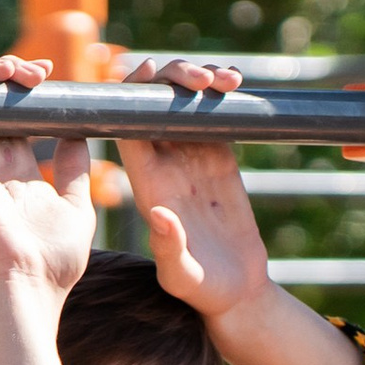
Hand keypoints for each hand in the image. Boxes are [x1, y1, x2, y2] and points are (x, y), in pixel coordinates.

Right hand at [0, 57, 95, 295]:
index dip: (27, 94)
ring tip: (14, 70)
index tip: (49, 79)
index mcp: (15, 175)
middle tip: (38, 73)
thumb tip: (78, 137)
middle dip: (11, 76)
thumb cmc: (53, 259)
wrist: (26, 283)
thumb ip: (73, 172)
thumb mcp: (76, 206)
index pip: (13, 121)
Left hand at [110, 56, 273, 325]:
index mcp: (146, 185)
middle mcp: (164, 167)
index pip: (128, 130)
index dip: (133, 97)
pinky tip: (237, 85)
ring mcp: (191, 159)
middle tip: (204, 78)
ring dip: (200, 80)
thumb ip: (169, 248)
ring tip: (228, 80)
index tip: (151, 72)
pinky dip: (222, 94)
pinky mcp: (220, 158)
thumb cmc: (199, 290)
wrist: (234, 292)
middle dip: (172, 79)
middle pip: (154, 107)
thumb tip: (159, 215)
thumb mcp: (180, 275)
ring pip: (184, 104)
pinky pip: (213, 115)